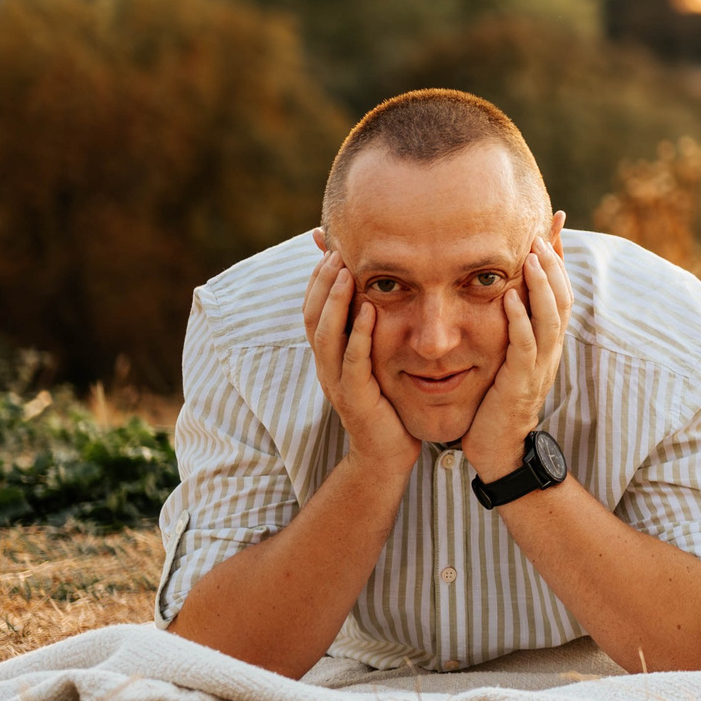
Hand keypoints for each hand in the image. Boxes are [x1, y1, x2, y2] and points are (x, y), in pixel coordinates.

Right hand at [304, 230, 418, 476]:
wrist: (387, 453)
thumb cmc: (386, 402)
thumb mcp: (374, 359)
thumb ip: (369, 328)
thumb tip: (374, 291)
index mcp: (328, 355)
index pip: (313, 309)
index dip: (318, 279)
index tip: (329, 246)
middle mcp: (326, 366)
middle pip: (312, 316)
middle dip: (322, 281)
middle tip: (335, 250)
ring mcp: (337, 382)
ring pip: (325, 336)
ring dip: (335, 301)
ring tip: (346, 271)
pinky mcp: (356, 398)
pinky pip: (353, 362)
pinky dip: (358, 335)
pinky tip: (368, 311)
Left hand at [463, 228, 572, 481]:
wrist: (499, 447)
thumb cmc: (499, 399)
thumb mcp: (509, 356)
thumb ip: (512, 324)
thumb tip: (505, 291)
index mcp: (549, 340)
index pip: (560, 290)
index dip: (559, 257)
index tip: (553, 223)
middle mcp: (550, 348)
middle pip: (561, 297)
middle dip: (553, 263)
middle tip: (540, 232)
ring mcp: (539, 364)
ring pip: (549, 317)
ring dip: (541, 284)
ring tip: (532, 254)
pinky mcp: (521, 380)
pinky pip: (525, 345)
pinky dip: (520, 319)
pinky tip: (509, 298)